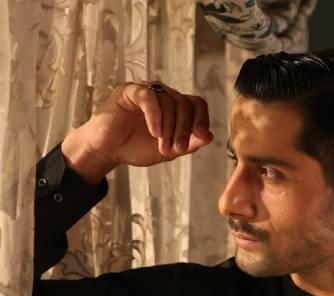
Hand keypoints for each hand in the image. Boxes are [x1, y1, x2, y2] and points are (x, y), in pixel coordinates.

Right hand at [60, 82, 212, 184]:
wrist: (109, 151)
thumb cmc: (136, 148)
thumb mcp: (169, 151)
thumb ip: (189, 144)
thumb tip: (209, 136)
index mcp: (174, 108)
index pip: (196, 104)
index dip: (202, 118)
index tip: (202, 136)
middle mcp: (163, 96)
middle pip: (185, 104)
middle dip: (183, 129)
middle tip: (176, 149)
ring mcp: (146, 91)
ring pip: (169, 101)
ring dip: (169, 127)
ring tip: (162, 146)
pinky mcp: (129, 91)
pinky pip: (148, 96)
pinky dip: (155, 115)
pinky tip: (154, 132)